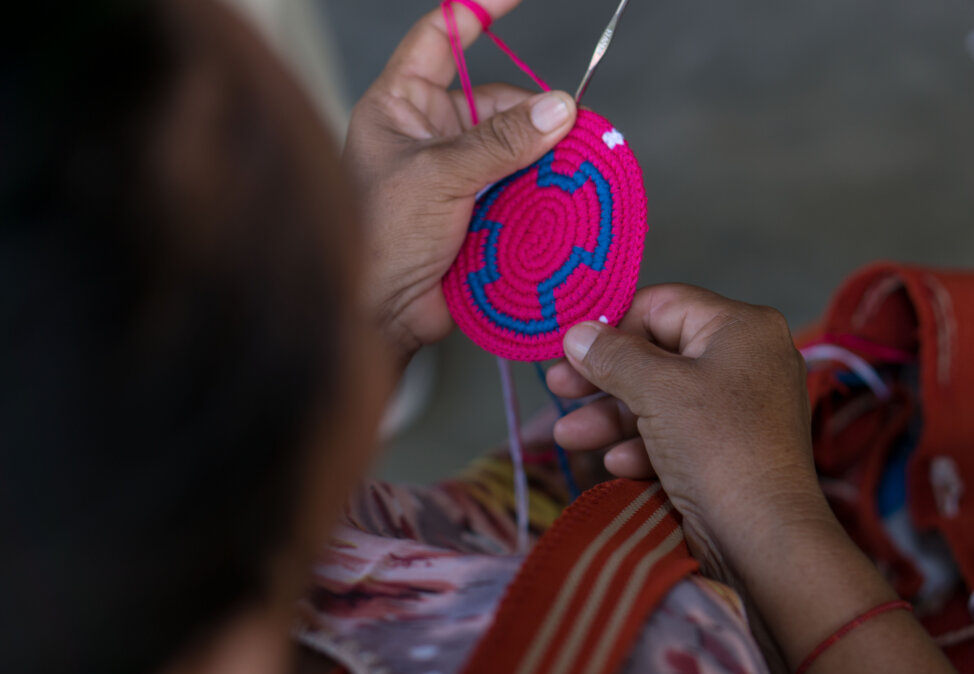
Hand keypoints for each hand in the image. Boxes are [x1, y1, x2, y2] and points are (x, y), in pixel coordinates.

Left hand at [343, 0, 577, 362]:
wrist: (379, 315)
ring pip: (517, 146)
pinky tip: (562, 198)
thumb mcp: (437, 176)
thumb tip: (559, 107)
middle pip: (498, 100)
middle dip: (532, 115)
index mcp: (401, 106)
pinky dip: (543, 191)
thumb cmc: (377, 237)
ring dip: (542, 159)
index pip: (440, 36)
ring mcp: (457, 173)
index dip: (478, 10)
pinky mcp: (479, 210)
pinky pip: (522, 186)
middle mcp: (430, 133)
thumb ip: (499, 141)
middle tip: (568, 132)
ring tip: (567, 173)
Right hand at [547, 284, 825, 564]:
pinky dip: (643, 445)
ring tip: (568, 437)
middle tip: (557, 388)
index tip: (569, 346)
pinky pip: (677, 433)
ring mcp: (739, 407)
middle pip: (657, 354)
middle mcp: (746, 359)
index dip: (612, 323)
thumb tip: (576, 333)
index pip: (663, 305)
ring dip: (611, 417)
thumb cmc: (717, 447)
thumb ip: (612, 356)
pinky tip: (616, 464)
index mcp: (741, 327)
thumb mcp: (656, 390)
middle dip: (603, 377)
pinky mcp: (729, 449)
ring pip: (661, 398)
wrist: (763, 538)